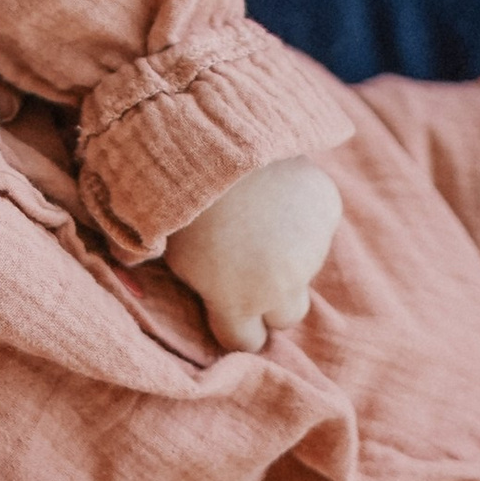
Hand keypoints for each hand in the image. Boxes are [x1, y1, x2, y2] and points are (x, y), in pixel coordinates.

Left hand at [165, 156, 341, 353]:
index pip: (246, 342)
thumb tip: (152, 280)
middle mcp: (281, 287)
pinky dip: (303, 215)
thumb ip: (175, 278)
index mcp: (236, 303)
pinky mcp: (327, 209)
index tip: (223, 306)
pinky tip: (275, 191)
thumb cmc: (172, 195)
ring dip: (287, 255)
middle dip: (267, 298)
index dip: (232, 323)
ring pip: (305, 269)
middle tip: (244, 263)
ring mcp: (311, 248)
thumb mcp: (160, 245)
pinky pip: (319, 225)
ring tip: (256, 218)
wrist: (210, 138)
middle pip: (284, 315)